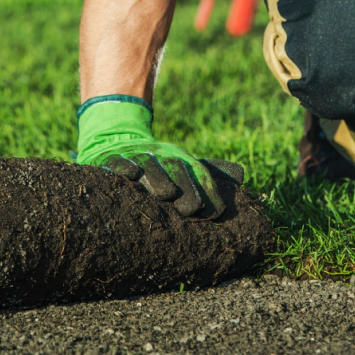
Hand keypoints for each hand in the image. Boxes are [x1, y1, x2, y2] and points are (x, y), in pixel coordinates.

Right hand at [76, 96, 242, 218]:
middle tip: (190, 210)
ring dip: (157, 178)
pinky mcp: (112, 159)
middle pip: (175, 169)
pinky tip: (130, 175)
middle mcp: (161, 155)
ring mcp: (136, 156)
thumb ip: (210, 171)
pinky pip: (117, 161)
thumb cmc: (158, 162)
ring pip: (149, 165)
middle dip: (185, 188)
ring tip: (166, 194)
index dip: (207, 192)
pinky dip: (124, 167)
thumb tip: (242, 174)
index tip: (215, 213)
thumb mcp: (183, 163)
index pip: (198, 174)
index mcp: (180, 158)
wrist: (118, 141)